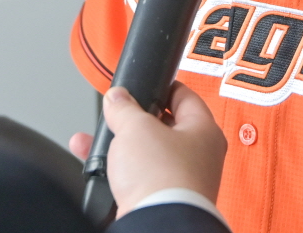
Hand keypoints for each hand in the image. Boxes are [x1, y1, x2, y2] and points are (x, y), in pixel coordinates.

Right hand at [67, 82, 226, 216]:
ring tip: (99, 140)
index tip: (146, 83)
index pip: (185, 97)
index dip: (163, 87)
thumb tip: (117, 98)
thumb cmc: (163, 177)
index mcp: (204, 130)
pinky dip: (117, 171)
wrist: (156, 224)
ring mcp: (181, 180)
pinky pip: (138, 179)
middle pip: (164, 127)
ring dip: (121, 147)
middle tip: (119, 114)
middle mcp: (199, 156)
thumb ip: (125, 107)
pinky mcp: (163, 200)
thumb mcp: (136, 127)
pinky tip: (98, 167)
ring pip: (147, 154)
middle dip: (135, 121)